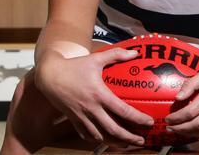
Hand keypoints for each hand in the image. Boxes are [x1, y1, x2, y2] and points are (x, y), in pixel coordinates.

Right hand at [35, 48, 153, 145]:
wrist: (49, 76)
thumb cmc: (74, 66)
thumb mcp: (96, 58)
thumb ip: (117, 54)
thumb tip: (135, 53)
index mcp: (99, 94)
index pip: (123, 111)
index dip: (138, 119)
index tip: (149, 122)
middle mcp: (91, 108)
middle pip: (113, 129)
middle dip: (129, 138)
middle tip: (141, 141)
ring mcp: (81, 117)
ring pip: (100, 136)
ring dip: (115, 142)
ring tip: (126, 145)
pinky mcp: (74, 120)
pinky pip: (86, 135)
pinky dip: (97, 140)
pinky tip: (105, 140)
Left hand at [164, 57, 198, 140]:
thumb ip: (192, 84)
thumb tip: (178, 98)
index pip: (192, 111)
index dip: (178, 118)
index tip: (168, 119)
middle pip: (198, 124)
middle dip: (181, 128)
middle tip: (170, 127)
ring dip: (192, 134)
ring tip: (182, 130)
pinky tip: (198, 133)